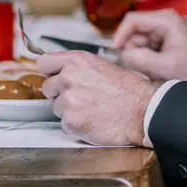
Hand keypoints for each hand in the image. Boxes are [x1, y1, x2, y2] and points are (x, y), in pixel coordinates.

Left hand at [38, 51, 156, 146]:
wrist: (142, 110)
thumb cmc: (129, 90)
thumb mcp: (103, 66)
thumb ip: (79, 68)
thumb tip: (64, 72)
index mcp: (76, 61)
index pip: (44, 63)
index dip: (49, 72)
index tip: (53, 77)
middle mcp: (68, 77)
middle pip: (48, 88)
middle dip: (60, 94)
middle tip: (80, 98)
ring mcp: (68, 100)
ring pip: (56, 107)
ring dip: (68, 111)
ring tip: (90, 109)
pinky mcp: (71, 121)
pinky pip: (64, 125)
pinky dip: (75, 126)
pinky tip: (92, 120)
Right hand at [111, 9, 186, 83]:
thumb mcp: (168, 67)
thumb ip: (142, 60)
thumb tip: (122, 55)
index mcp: (165, 20)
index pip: (132, 20)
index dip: (120, 35)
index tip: (115, 51)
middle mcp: (162, 21)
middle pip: (133, 34)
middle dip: (136, 52)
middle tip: (149, 68)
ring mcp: (161, 31)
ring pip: (137, 44)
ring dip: (142, 59)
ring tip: (159, 69)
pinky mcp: (161, 41)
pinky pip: (144, 50)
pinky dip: (148, 61)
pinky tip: (160, 68)